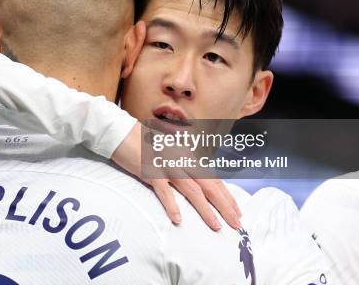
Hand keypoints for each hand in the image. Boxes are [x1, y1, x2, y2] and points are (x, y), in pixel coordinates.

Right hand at [111, 123, 241, 229]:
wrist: (121, 132)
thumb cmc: (143, 143)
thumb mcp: (167, 151)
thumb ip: (181, 162)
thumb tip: (192, 179)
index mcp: (187, 157)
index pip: (212, 178)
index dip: (227, 195)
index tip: (237, 210)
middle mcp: (182, 161)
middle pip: (209, 186)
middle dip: (225, 206)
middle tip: (236, 223)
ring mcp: (167, 166)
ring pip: (192, 190)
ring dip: (205, 209)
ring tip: (216, 225)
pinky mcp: (150, 172)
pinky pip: (164, 191)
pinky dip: (172, 205)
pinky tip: (178, 220)